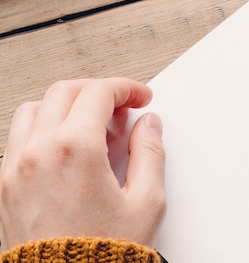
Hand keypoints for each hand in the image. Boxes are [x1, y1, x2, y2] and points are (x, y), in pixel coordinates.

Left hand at [0, 78, 165, 250]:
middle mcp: (39, 153)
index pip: (99, 92)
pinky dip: (42, 128)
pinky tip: (66, 148)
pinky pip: (17, 139)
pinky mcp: (4, 188)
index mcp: (75, 149)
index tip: (140, 98)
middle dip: (98, 91)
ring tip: (91, 125)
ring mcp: (15, 170)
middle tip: (121, 108)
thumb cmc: (102, 257)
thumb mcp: (146, 202)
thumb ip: (149, 153)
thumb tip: (147, 125)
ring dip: (66, 105)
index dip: (126, 88)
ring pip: (34, 109)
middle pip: (66, 91)